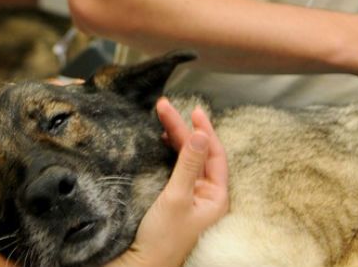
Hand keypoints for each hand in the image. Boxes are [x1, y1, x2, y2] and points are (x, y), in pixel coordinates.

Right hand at [109, 98, 228, 266]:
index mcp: (216, 198)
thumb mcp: (176, 197)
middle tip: (165, 107)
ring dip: (175, 139)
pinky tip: (161, 142)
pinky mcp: (174, 202)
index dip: (205, 131)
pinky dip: (169, 154)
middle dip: (183, 130)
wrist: (141, 266)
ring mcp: (190, 199)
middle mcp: (206, 197)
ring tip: (162, 118)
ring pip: (187, 160)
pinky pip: (176, 170)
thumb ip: (188, 164)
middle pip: (198, 154)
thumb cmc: (162, 239)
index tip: (193, 110)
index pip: (215, 155)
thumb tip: (200, 134)